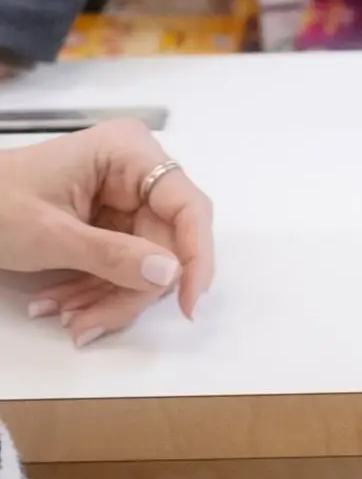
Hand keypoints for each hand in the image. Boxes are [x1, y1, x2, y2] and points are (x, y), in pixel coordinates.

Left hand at [0, 119, 215, 345]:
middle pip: (165, 242)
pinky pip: (123, 262)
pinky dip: (96, 289)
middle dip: (129, 289)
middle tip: (88, 324)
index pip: (186, 205)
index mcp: (129, 153)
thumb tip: (170, 275)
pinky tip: (63, 304)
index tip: (189, 303)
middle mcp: (137, 171)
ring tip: (66, 318)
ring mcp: (124, 197)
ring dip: (108, 296)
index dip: (196, 255)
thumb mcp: (49, 235)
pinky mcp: (111, 221)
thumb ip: (112, 256)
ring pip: (146, 259)